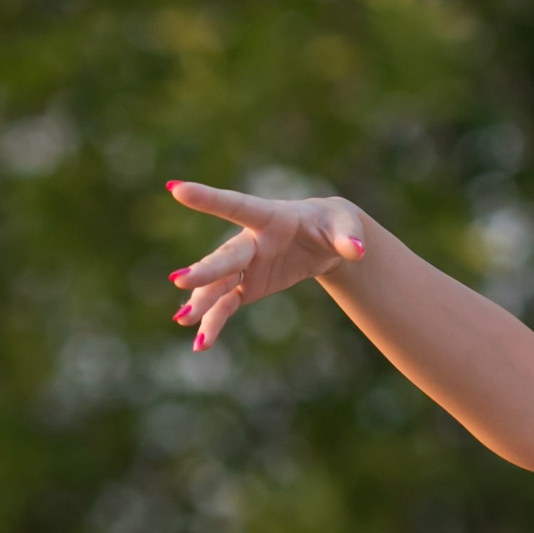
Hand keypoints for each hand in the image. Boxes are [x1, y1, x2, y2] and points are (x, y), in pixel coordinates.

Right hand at [165, 182, 368, 349]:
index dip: (208, 198)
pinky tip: (200, 344)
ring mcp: (246, 266)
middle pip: (226, 256)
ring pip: (218, 285)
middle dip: (205, 270)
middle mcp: (251, 241)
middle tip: (180, 282)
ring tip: (183, 320)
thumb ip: (347, 236)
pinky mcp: (248, 286)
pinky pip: (226, 305)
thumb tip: (356, 251)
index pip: (237, 205)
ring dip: (201, 302)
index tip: (176, 189)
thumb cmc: (332, 224)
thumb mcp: (345, 227)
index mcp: (270, 217)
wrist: (325, 241)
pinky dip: (213, 324)